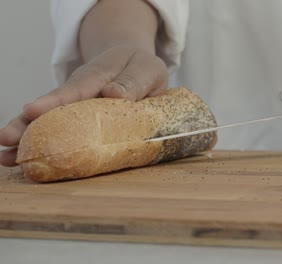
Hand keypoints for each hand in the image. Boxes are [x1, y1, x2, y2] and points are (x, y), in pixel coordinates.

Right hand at [0, 44, 167, 166]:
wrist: (131, 61)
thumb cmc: (140, 68)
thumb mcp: (146, 70)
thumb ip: (134, 82)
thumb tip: (114, 94)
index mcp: (98, 76)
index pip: (76, 89)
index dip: (55, 101)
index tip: (32, 111)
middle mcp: (79, 90)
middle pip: (51, 106)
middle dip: (28, 122)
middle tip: (6, 138)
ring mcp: (74, 104)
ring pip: (48, 120)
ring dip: (27, 137)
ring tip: (5, 157)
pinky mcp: (76, 118)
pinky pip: (58, 131)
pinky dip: (41, 144)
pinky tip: (21, 160)